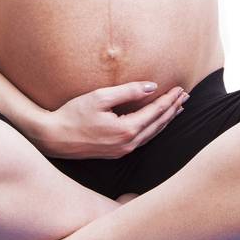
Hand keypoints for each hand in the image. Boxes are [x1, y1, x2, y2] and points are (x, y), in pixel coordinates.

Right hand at [30, 82, 189, 160]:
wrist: (53, 138)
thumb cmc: (73, 115)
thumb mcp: (100, 97)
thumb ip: (128, 91)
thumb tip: (151, 87)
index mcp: (126, 130)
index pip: (156, 112)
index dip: (170, 99)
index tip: (180, 88)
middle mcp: (128, 144)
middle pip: (158, 125)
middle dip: (173, 109)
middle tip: (185, 96)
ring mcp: (122, 151)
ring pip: (152, 134)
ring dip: (166, 120)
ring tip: (177, 108)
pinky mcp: (116, 153)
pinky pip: (143, 139)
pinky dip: (154, 128)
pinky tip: (156, 122)